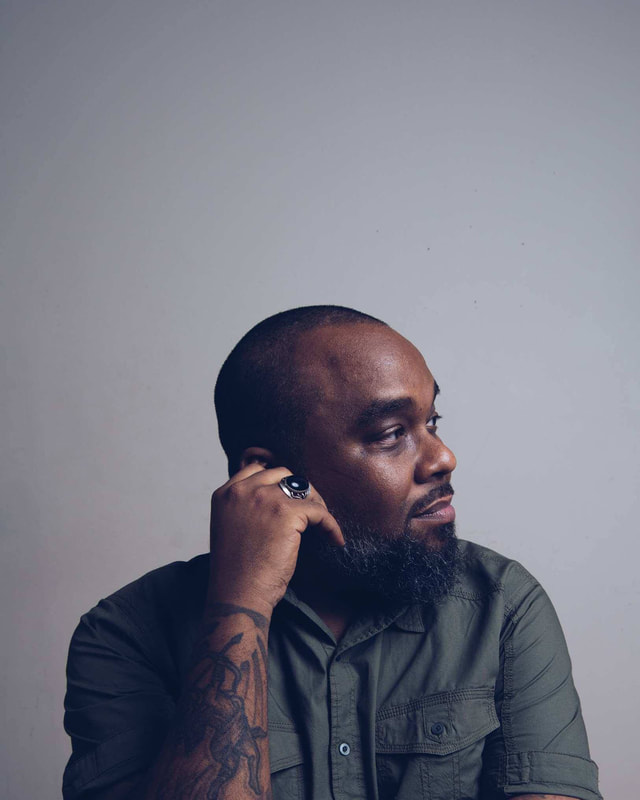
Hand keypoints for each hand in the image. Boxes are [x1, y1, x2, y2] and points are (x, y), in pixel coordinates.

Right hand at [207, 464, 343, 616]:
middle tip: (311, 509)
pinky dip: (330, 525)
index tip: (291, 494)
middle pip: (282, 473)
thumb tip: (276, 498)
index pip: (256, 469)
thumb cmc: (236, 571)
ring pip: (303, 489)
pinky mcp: (286, 513)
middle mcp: (242, 491)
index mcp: (225, 494)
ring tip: (323, 523)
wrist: (237, 595)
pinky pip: (319, 512)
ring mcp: (264, 499)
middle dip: (300, 489)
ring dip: (317, 504)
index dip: (277, 480)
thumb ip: (245, 508)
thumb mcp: (230, 528)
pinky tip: (335, 539)